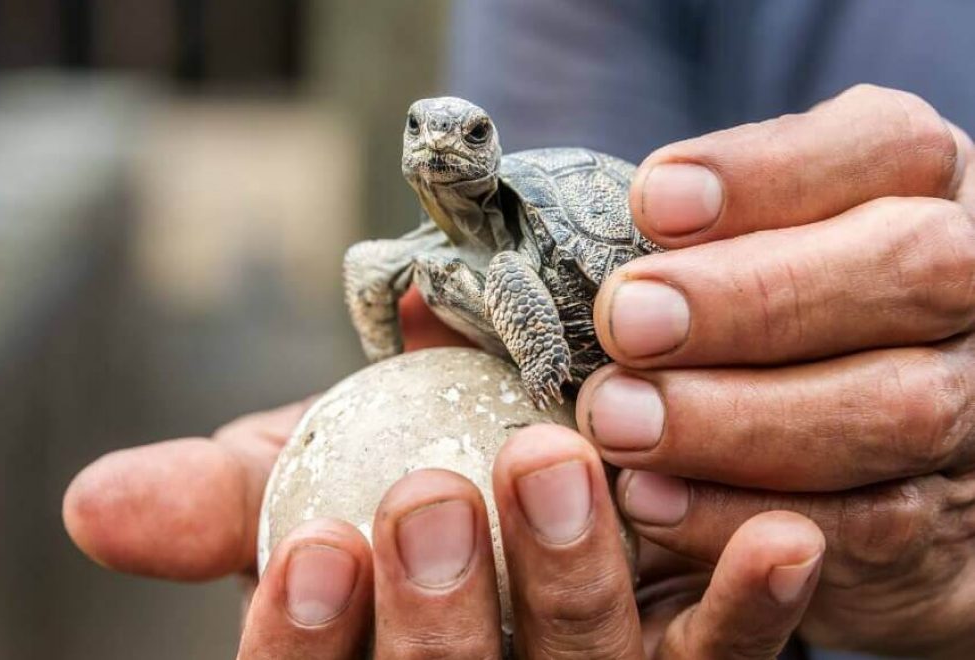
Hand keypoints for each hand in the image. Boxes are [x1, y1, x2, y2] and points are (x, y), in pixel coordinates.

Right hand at [61, 309, 826, 656]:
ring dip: (573, 583)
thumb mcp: (303, 477)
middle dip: (439, 617)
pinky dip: (746, 605)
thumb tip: (92, 501)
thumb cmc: (395, 478)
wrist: (513, 466)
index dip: (306, 644)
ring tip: (560, 466)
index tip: (317, 547)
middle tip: (434, 499)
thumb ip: (223, 496)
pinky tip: (780, 536)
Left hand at [577, 84, 974, 656]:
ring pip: (895, 407)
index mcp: (911, 188)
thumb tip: (419, 294)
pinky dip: (750, 519)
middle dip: (755, 297)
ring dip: (743, 418)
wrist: (880, 452)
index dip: (770, 173)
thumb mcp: (720, 250)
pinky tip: (652, 506)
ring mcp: (968, 405)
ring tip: (616, 422)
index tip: (649, 202)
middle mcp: (961, 287)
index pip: (880, 149)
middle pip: (909, 271)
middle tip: (627, 321)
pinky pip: (871, 527)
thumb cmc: (761, 322)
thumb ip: (616, 244)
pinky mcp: (940, 521)